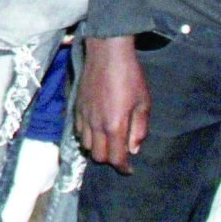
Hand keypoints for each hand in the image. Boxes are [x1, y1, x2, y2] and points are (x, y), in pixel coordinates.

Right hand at [78, 37, 152, 172]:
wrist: (107, 52)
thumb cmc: (130, 76)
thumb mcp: (143, 103)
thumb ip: (139, 129)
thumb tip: (134, 149)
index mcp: (114, 126)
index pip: (116, 158)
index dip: (123, 167)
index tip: (129, 169)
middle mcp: (96, 125)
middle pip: (98, 156)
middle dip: (110, 159)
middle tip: (120, 154)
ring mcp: (84, 116)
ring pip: (86, 145)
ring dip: (97, 148)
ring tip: (108, 142)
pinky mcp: (76, 106)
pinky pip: (79, 130)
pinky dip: (87, 136)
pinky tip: (96, 129)